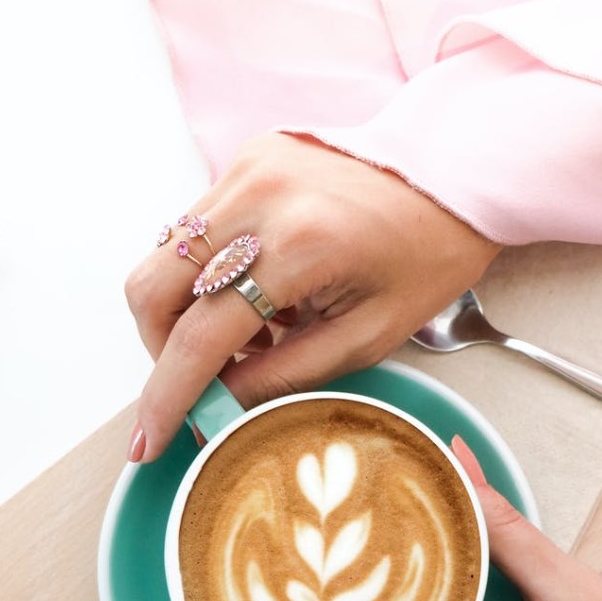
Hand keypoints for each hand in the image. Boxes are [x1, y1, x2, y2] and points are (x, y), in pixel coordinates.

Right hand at [123, 132, 500, 461]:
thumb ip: (284, 376)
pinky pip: (194, 230)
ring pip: (163, 257)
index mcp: (298, 247)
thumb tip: (217, 407)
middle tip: (202, 381)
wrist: (452, 174)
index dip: (168, 395)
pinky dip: (209, 276)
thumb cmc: (426, 255)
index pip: (201, 336)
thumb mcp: (367, 337)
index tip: (149, 440)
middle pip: (153, 288)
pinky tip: (260, 296)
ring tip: (251, 337)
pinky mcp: (245, 159)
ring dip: (186, 312)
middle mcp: (258, 198)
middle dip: (162, 349)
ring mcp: (245, 170)